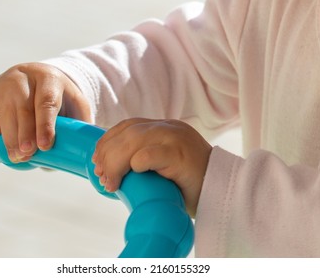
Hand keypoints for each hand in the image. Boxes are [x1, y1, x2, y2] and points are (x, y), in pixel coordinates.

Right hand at [0, 62, 90, 162]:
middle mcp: (23, 78)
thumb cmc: (60, 97)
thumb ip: (77, 125)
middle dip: (25, 135)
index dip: (45, 126)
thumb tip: (67, 156)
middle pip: (24, 110)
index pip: (46, 102)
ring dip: (10, 138)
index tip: (45, 146)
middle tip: (28, 155)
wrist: (38, 76)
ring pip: (4, 113)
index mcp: (49, 78)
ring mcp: (3, 84)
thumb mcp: (76, 104)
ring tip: (17, 157)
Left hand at [92, 118, 211, 216]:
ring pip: (135, 140)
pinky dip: (138, 163)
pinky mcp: (182, 155)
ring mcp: (177, 138)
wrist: (222, 193)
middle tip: (101, 177)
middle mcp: (169, 128)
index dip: (107, 141)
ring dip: (116, 162)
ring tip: (111, 182)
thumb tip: (110, 170)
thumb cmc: (187, 184)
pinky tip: (133, 174)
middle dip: (107, 154)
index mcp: (163, 128)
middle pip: (128, 132)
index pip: (127, 126)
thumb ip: (142, 159)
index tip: (96, 160)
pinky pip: (152, 154)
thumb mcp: (161, 166)